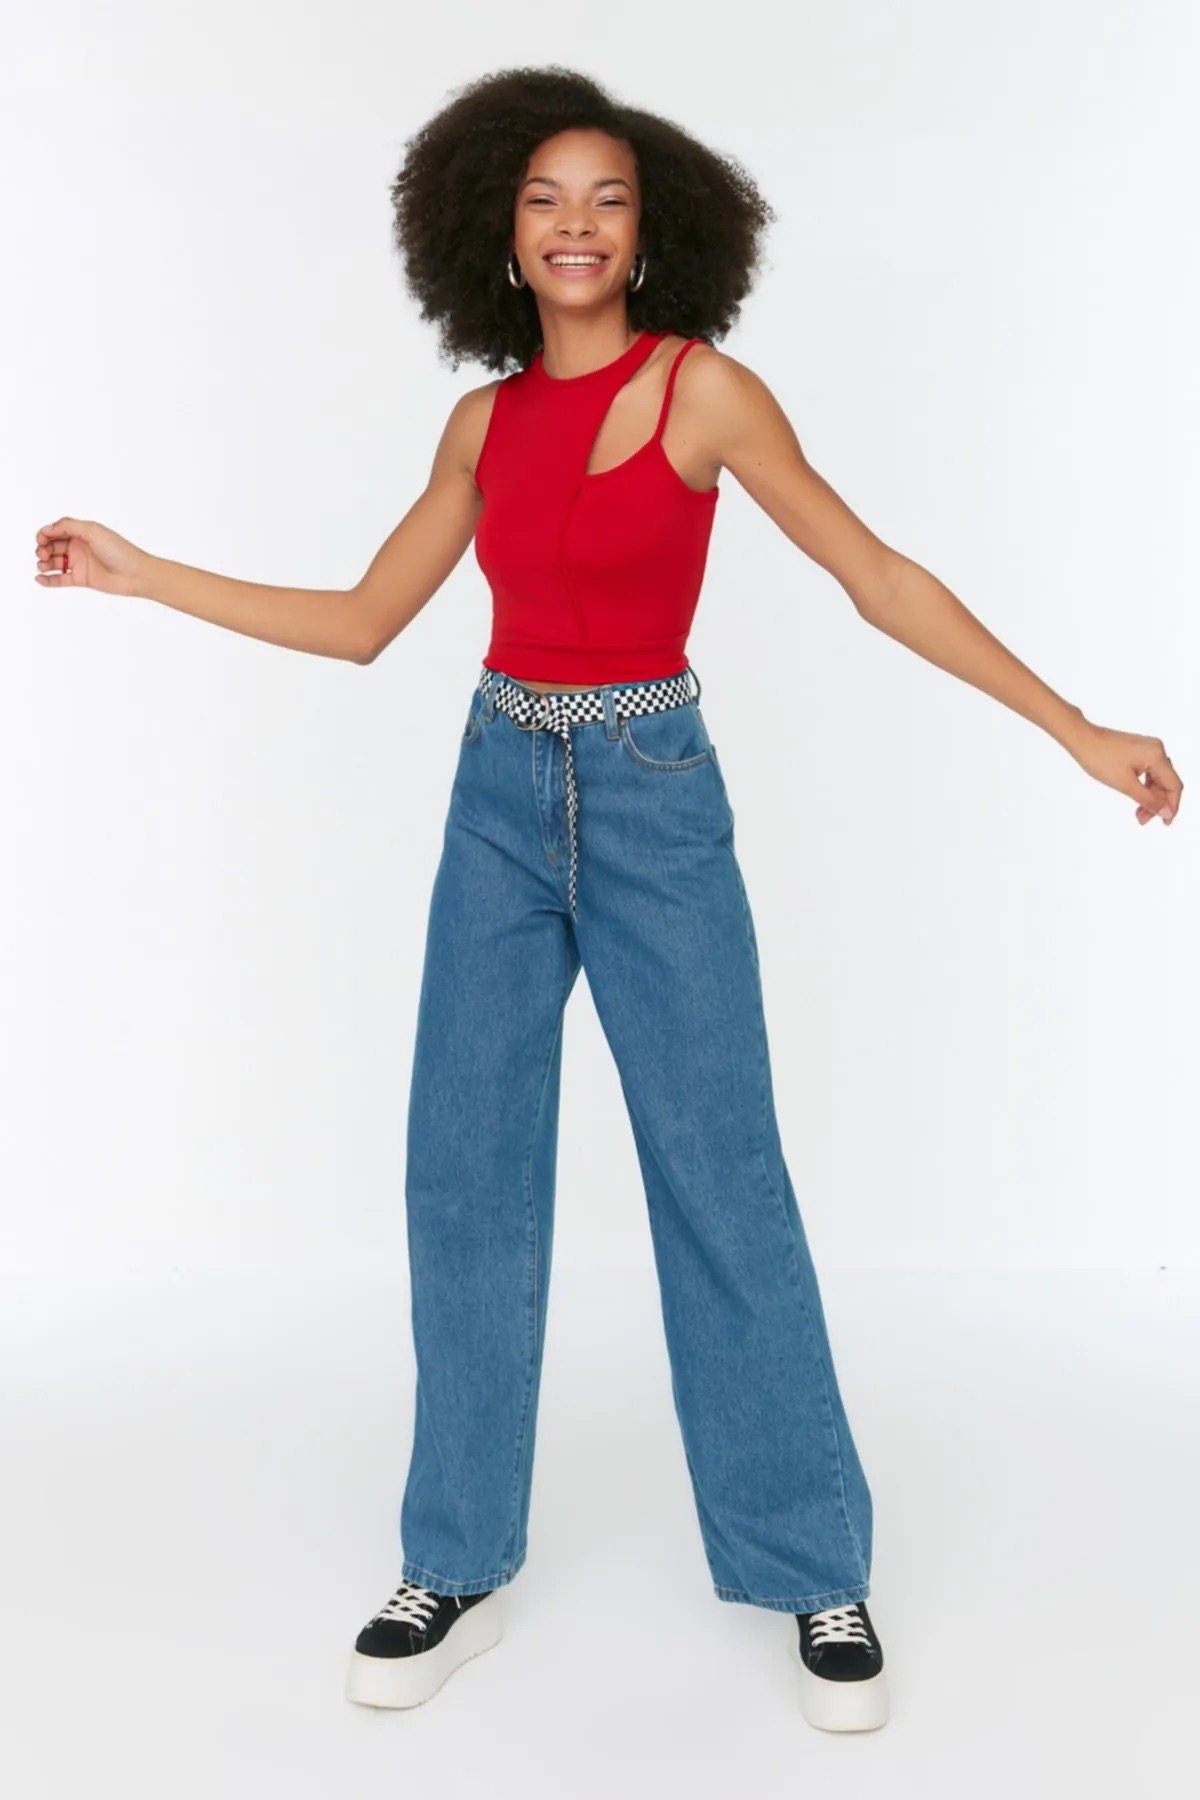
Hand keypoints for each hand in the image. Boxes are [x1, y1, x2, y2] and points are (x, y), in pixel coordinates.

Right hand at [34, 517, 150, 597]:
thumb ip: (69, 526)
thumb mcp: (93, 531)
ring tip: (43, 565)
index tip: (41, 539)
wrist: (135, 574)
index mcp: (82, 533)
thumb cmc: (119, 550)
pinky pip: (59, 579)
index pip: (56, 530)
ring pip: (54, 562)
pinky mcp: (81, 579)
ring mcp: (79, 563)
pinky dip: (48, 580)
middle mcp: (79, 547)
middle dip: (43, 548)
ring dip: (43, 563)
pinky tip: (39, 578)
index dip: (45, 533)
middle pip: (52, 545)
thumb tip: (48, 528)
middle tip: (43, 554)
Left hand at [1066, 719, 1181, 825]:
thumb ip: (1148, 800)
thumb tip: (1166, 812)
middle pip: (1166, 782)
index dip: (1172, 806)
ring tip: (1139, 813)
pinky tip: (1137, 798)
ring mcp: (1147, 749)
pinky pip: (1148, 772)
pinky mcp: (1138, 750)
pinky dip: (1144, 787)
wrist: (1081, 740)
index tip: (1165, 822)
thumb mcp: (1125, 784)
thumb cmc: (1099, 757)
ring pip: (1157, 779)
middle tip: (1144, 819)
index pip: (1174, 785)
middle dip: (1157, 803)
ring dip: (1150, 797)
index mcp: (1156, 756)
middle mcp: (1156, 749)